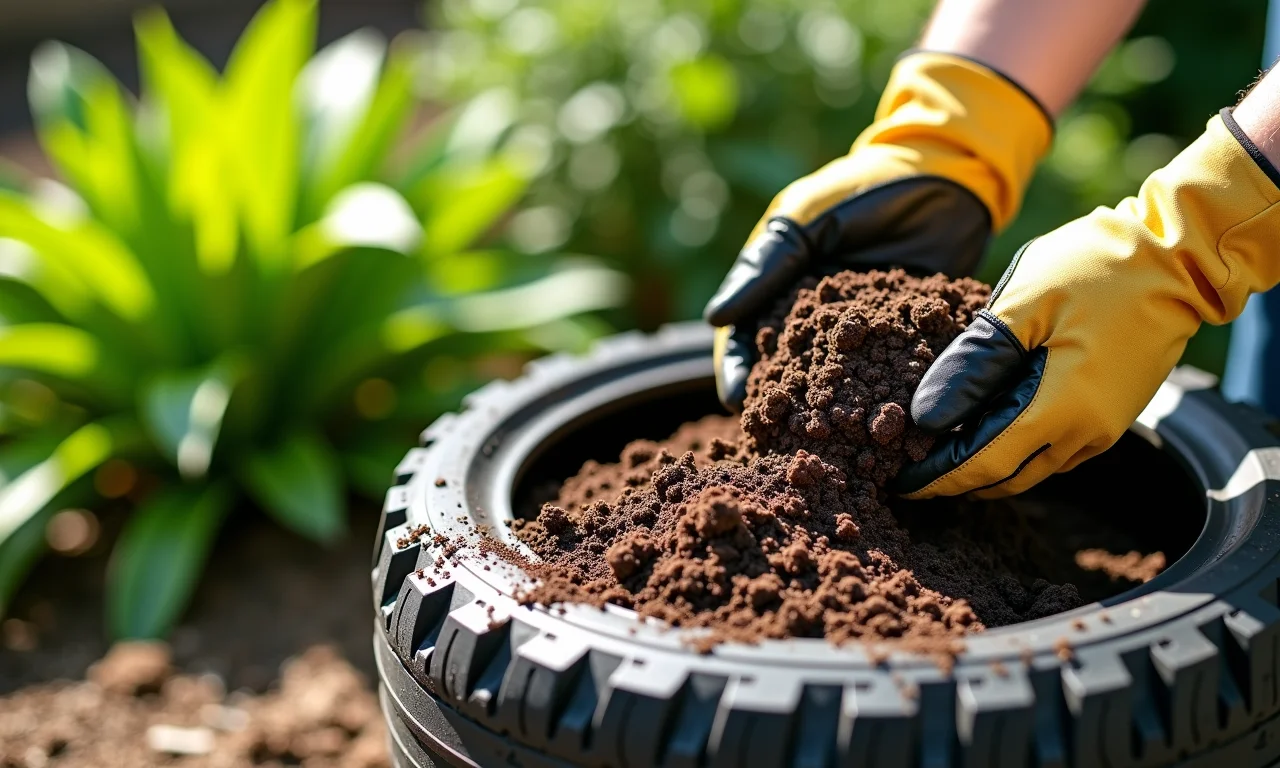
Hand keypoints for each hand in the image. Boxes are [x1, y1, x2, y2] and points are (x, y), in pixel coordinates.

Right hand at [702, 51, 1050, 409]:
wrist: (946, 173)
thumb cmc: (863, 187)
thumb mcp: (806, 217)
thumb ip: (766, 264)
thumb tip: (717, 317)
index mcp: (780, 290)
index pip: (744, 338)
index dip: (736, 370)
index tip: (736, 399)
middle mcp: (815, 319)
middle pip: (786, 372)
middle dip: (779, 405)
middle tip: (776, 437)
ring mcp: (862, 334)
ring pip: (836, 383)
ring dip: (829, 412)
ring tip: (827, 440)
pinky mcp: (906, 341)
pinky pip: (889, 374)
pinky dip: (884, 399)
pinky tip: (885, 423)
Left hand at [900, 110, 1279, 498]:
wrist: (1179, 258)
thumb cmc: (1096, 269)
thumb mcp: (1021, 307)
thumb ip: (972, 366)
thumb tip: (926, 417)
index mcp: (1059, 408)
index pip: (983, 464)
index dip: (938, 477)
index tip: (900, 482)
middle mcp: (1085, 432)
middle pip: (1006, 476)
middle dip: (957, 481)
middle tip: (911, 472)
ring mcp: (1103, 426)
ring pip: (1031, 468)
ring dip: (986, 468)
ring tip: (941, 454)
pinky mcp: (1111, 414)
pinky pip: (1054, 451)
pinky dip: (1015, 451)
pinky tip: (987, 430)